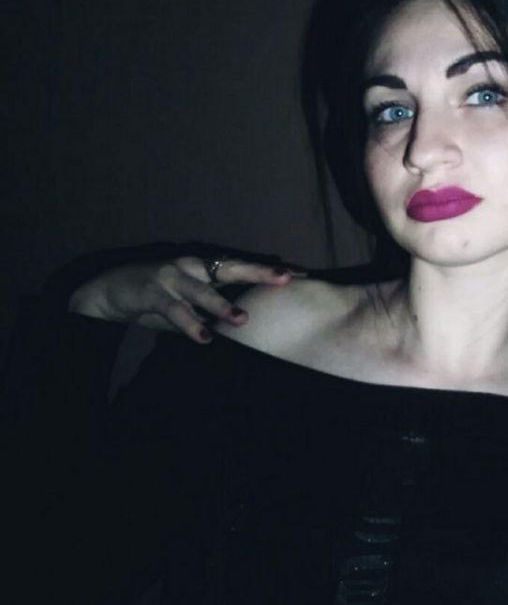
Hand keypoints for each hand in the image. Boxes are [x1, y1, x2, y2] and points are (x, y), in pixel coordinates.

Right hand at [68, 256, 306, 342]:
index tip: (301, 274)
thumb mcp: (190, 305)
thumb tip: (245, 328)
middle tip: (285, 280)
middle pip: (231, 267)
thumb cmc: (157, 299)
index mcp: (205, 268)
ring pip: (202, 290)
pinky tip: (203, 337)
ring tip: (241, 319)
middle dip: (259, 272)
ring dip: (221, 305)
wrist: (110, 292)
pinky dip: (189, 324)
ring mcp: (171, 276)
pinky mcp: (151, 290)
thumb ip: (213, 313)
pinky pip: (174, 309)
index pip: (243, 267)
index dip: (270, 271)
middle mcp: (192, 266)